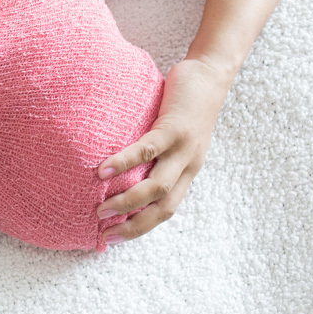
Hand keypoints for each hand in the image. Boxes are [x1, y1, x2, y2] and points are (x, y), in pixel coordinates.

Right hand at [95, 57, 230, 244]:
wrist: (211, 75)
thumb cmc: (186, 104)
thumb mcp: (175, 137)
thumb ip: (157, 152)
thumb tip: (123, 163)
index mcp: (187, 171)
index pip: (165, 210)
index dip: (140, 228)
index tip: (113, 238)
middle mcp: (188, 166)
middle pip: (163, 208)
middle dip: (133, 226)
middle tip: (105, 236)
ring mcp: (183, 149)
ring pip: (157, 187)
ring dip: (128, 203)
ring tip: (101, 210)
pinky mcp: (174, 129)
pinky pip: (147, 150)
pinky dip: (124, 163)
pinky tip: (103, 170)